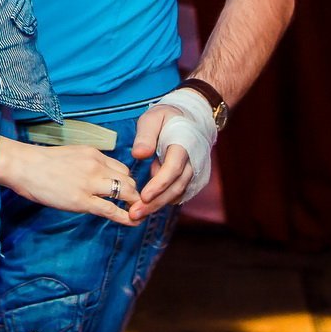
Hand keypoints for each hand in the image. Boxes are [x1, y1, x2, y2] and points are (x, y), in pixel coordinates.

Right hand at [0, 137, 138, 225]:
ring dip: (134, 204)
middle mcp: (96, 166)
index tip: (126, 192)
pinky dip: (126, 217)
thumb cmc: (42, 162)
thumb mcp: (72, 155)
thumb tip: (97, 177)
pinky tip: (133, 222)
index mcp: (94, 154)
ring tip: (136, 213)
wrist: (24, 166)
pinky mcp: (83, 200)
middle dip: (134, 194)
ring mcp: (91, 183)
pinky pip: (111, 209)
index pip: (121, 168)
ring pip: (125, 193)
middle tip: (134, 205)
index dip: (127, 182)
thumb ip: (88, 164)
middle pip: (128, 180)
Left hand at [128, 103, 194, 219]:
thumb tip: (139, 154)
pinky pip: (180, 193)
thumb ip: (145, 135)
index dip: (159, 184)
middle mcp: (194, 161)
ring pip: (178, 193)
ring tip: (137, 213)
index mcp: (184, 144)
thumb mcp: (153, 118)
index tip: (143, 196)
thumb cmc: (167, 117)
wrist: (191, 118)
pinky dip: (165, 200)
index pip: (173, 168)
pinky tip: (149, 205)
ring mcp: (196, 171)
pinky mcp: (193, 178)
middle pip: (176, 187)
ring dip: (158, 205)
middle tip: (134, 214)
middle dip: (155, 203)